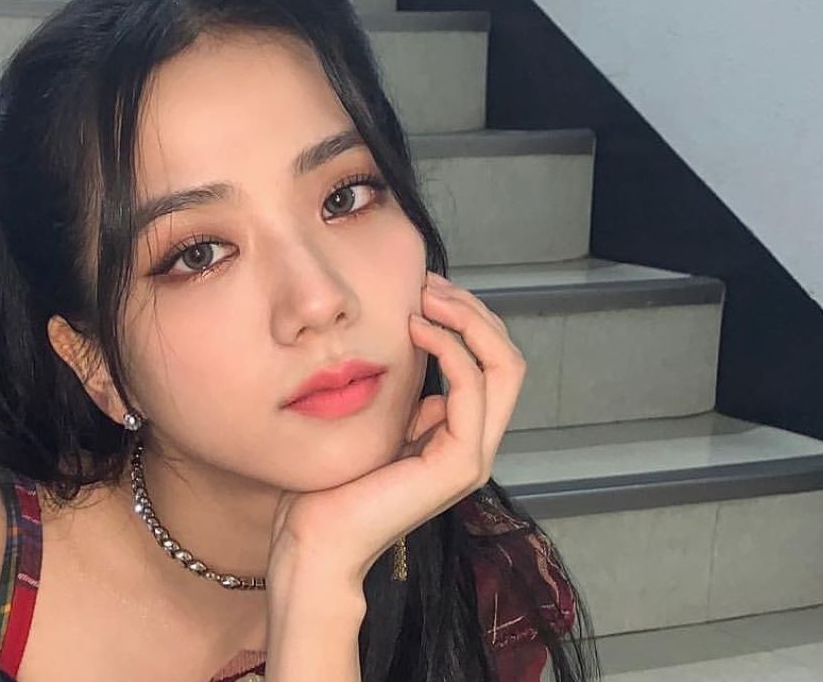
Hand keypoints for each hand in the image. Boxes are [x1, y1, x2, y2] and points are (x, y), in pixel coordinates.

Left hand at [266, 270, 526, 589]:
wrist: (316, 539)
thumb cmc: (330, 484)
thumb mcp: (374, 420)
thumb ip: (402, 393)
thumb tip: (410, 345)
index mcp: (455, 433)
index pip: (490, 361)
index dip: (464, 317)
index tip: (423, 288)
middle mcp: (473, 443)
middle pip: (507, 358)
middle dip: (473, 310)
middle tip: (429, 283)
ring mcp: (471, 456)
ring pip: (504, 367)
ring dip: (466, 319)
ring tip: (424, 297)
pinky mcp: (459, 464)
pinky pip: (472, 388)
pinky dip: (450, 348)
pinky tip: (414, 330)